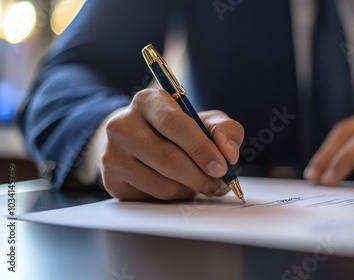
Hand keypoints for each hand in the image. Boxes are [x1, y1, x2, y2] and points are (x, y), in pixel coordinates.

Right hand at [101, 88, 243, 200]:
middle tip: (219, 184)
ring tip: (202, 183)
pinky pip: (152, 197)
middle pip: (168, 159)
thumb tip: (229, 154)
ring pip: (162, 183)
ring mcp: (112, 154)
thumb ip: (225, 131)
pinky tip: (180, 186)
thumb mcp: (205, 121)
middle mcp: (122, 125)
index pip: (174, 125)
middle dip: (200, 176)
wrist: (138, 141)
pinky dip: (175, 196)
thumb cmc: (178, 129)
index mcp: (148, 101)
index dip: (201, 149)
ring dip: (190, 189)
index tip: (222, 167)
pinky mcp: (112, 180)